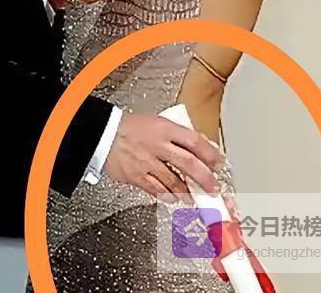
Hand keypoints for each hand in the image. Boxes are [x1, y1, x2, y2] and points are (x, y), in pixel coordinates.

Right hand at [104, 112, 236, 211]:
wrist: (103, 133)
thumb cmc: (128, 127)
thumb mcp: (155, 122)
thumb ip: (174, 135)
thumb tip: (195, 147)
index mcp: (163, 128)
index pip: (193, 141)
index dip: (209, 153)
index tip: (218, 162)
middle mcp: (157, 145)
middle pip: (188, 163)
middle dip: (205, 178)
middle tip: (214, 187)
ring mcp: (146, 162)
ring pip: (173, 181)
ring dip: (187, 191)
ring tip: (194, 197)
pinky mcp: (136, 176)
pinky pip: (156, 190)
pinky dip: (167, 195)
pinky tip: (173, 198)